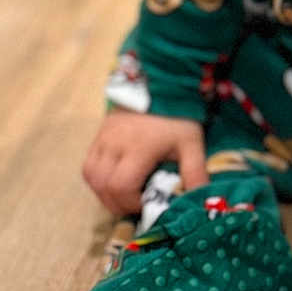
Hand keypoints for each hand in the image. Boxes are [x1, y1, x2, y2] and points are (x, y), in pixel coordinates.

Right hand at [81, 111, 207, 217]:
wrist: (160, 86)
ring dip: (104, 192)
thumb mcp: (191, 144)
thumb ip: (195, 173)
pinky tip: (114, 180)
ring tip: (123, 196)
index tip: (146, 205)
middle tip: (136, 205)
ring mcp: (103, 138)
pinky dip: (98, 178)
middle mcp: (115, 144)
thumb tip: (203, 203)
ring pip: (90, 176)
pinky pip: (88, 163)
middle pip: (102, 185)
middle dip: (117, 203)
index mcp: (138, 148)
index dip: (130, 204)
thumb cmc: (177, 117)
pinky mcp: (98, 134)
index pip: (121, 186)